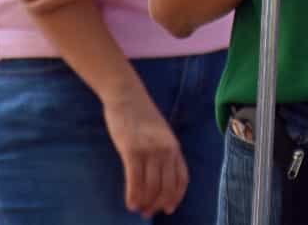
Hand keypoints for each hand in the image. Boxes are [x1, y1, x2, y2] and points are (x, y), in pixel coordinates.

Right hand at [100, 83, 187, 215]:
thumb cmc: (140, 114)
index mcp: (174, 146)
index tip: (169, 209)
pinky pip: (134, 180)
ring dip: (144, 203)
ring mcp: (149, 150)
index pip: (181, 178)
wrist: (126, 94)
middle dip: (158, 204)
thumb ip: (164, 151)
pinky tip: (130, 203)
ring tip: (137, 209)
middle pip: (166, 187)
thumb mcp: (160, 132)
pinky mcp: (132, 150)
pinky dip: (133, 196)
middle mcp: (166, 150)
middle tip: (148, 213)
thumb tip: (159, 177)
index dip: (176, 197)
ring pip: (151, 187)